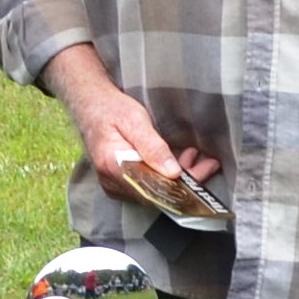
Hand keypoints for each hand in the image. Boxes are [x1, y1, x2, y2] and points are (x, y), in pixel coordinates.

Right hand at [38, 47, 221, 202]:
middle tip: (209, 164)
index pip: (151, 189)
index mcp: (113, 167)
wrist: (89, 105)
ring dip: (178, 179)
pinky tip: (180, 162)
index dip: (180, 186)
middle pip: (155, 194)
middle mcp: (112, 182)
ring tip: (198, 158)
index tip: (202, 172)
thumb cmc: (111, 109)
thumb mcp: (134, 121)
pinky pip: (147, 186)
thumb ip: (152, 147)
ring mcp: (114, 185)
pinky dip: (166, 176)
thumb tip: (173, 173)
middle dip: (185, 182)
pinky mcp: (119, 182)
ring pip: (153, 191)